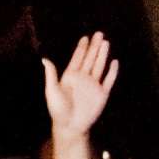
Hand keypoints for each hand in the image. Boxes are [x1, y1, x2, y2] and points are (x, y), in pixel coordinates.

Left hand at [43, 32, 117, 149]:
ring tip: (106, 43)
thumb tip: (45, 59)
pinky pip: (109, 80)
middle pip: (90, 59)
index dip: (82, 48)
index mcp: (70, 76)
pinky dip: (112, 71)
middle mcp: (83, 78)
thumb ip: (51, 74)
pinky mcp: (102, 94)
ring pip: (99, 66)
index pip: (77, 58)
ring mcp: (93, 85)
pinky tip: (114, 62)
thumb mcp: (52, 90)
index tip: (85, 37)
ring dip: (103, 55)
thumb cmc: (58, 109)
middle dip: (95, 46)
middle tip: (99, 34)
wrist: (70, 125)